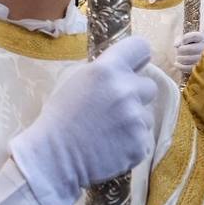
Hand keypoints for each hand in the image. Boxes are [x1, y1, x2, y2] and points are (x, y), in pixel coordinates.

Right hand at [10, 35, 156, 204]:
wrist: (54, 157)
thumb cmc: (60, 116)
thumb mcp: (75, 80)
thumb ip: (103, 71)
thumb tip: (124, 67)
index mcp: (107, 69)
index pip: (140, 47)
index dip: (139, 57)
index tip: (136, 65)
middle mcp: (125, 90)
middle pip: (149, 85)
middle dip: (136, 95)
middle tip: (115, 107)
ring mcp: (135, 118)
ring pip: (146, 115)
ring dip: (133, 122)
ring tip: (108, 131)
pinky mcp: (140, 144)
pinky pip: (143, 138)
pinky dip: (130, 143)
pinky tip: (110, 146)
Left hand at [173, 31, 203, 75]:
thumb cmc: (198, 46)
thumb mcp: (192, 39)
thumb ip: (182, 39)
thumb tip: (175, 45)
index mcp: (203, 39)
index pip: (193, 36)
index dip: (184, 39)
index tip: (183, 42)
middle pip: (186, 49)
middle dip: (180, 51)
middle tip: (179, 52)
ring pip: (186, 59)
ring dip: (179, 58)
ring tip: (179, 58)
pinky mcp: (201, 68)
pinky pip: (188, 68)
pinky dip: (180, 66)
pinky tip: (176, 64)